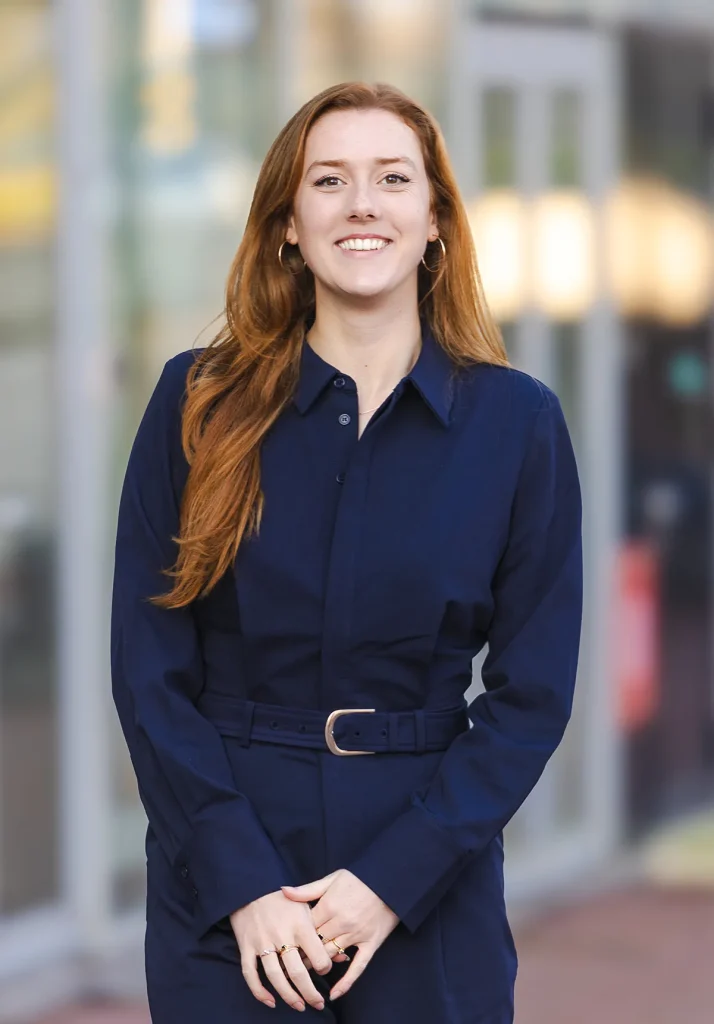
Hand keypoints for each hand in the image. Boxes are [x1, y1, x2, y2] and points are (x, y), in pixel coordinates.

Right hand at [229, 889, 333, 1011]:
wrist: (251, 888)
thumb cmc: (284, 901)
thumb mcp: (306, 909)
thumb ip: (322, 933)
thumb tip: (343, 956)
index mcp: (299, 924)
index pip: (317, 955)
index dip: (324, 968)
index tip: (325, 969)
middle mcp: (281, 935)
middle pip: (297, 972)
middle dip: (310, 993)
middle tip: (318, 1004)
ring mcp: (262, 942)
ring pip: (275, 977)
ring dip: (289, 996)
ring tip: (300, 1006)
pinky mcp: (246, 946)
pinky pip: (250, 974)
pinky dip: (259, 991)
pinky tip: (270, 1002)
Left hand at [281, 868, 399, 1001]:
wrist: (390, 881)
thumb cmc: (359, 878)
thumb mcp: (332, 879)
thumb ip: (308, 890)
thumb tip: (283, 891)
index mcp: (329, 906)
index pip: (305, 929)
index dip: (294, 937)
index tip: (285, 944)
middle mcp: (341, 923)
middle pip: (315, 945)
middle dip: (303, 953)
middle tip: (291, 962)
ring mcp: (357, 935)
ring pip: (331, 956)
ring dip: (318, 965)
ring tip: (305, 972)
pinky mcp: (371, 944)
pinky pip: (357, 967)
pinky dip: (346, 982)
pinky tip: (334, 994)